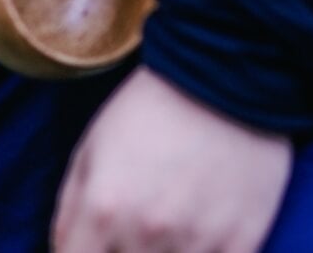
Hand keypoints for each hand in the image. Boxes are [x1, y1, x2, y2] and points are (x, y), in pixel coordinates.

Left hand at [54, 67, 292, 252]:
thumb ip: (69, 213)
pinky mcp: (243, 242)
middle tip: (126, 237)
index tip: (90, 249)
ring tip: (164, 233)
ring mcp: (198, 241)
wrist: (226, 78)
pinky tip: (196, 239)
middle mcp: (148, 232)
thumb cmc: (149, 111)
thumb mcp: (89, 151)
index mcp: (104, 208)